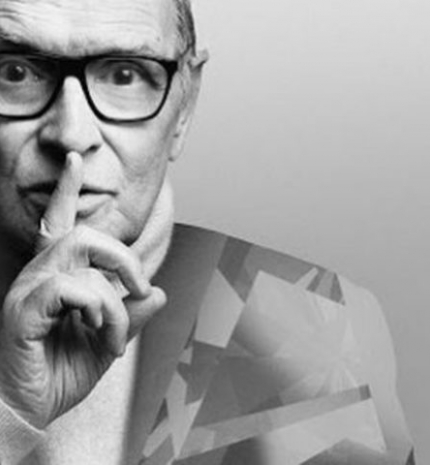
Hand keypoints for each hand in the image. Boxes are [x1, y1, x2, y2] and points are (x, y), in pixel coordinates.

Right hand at [0, 152, 165, 428]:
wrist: (28, 410)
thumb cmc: (60, 373)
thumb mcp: (107, 342)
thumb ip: (131, 316)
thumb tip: (158, 293)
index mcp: (57, 278)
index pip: (59, 222)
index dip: (67, 189)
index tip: (75, 159)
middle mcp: (39, 276)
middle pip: (85, 236)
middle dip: (124, 258)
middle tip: (140, 289)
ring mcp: (28, 291)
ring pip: (82, 260)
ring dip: (114, 299)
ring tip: (114, 332)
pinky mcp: (22, 311)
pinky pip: (70, 288)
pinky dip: (98, 310)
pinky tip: (98, 332)